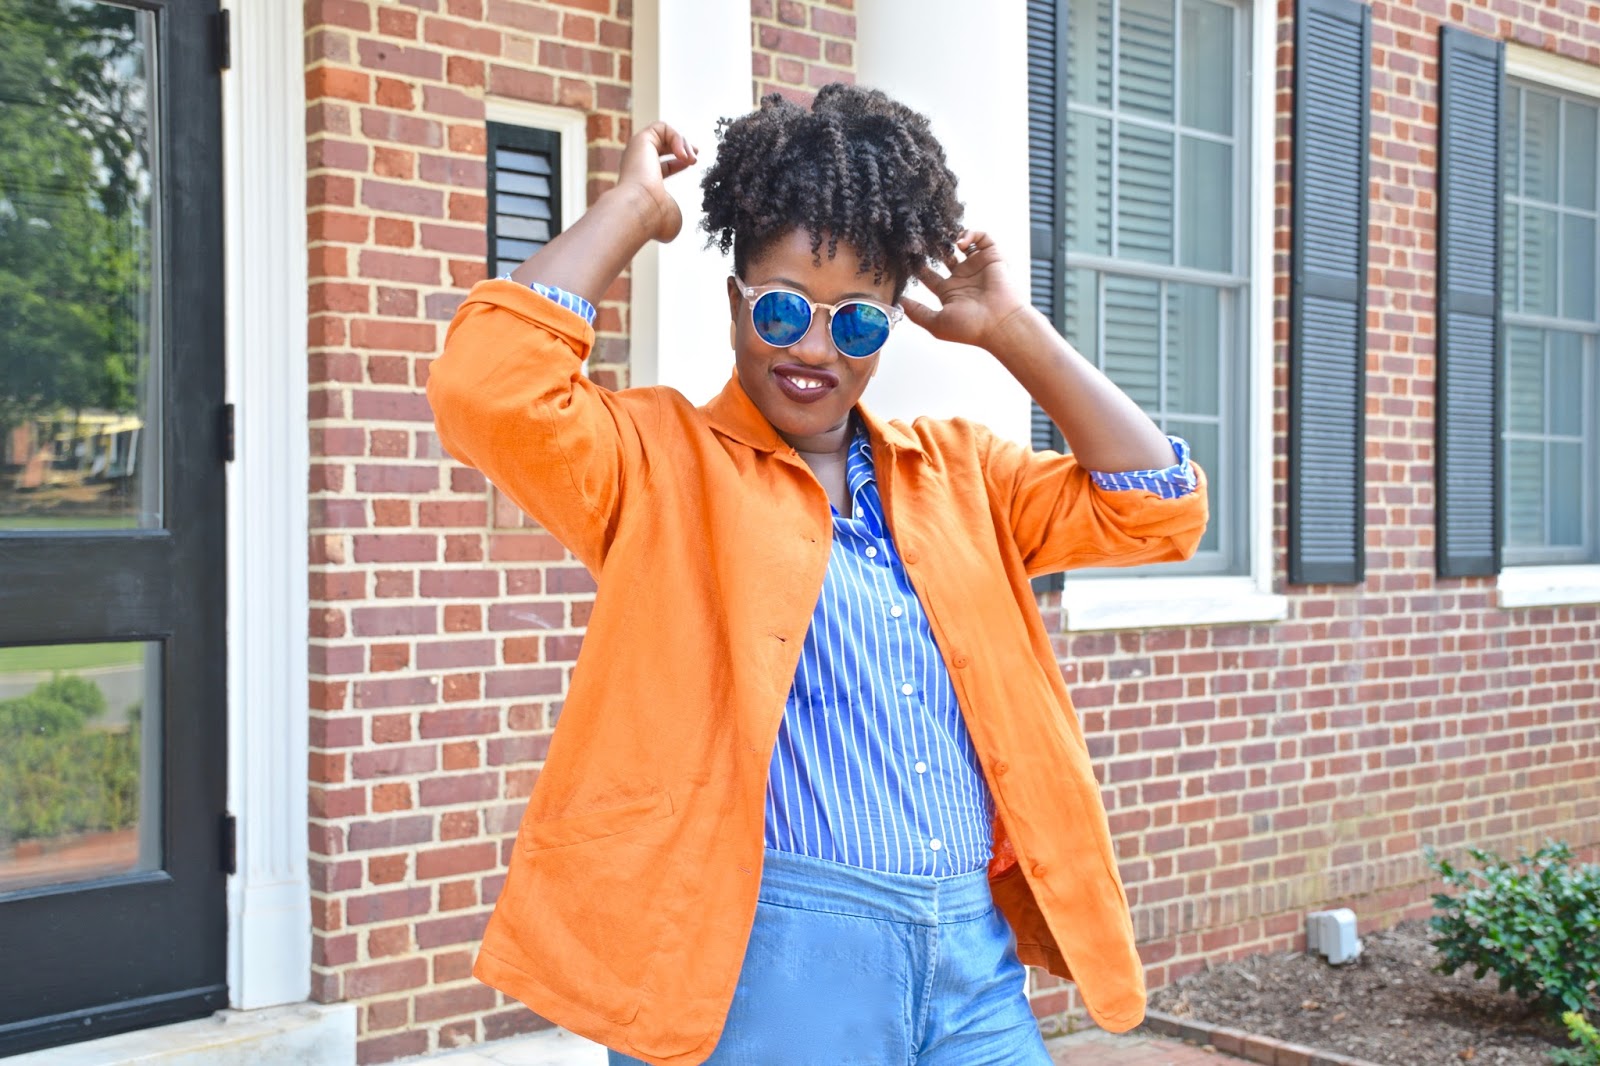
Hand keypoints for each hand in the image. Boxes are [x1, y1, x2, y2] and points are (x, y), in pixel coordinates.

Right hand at [616, 121, 698, 243]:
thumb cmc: (654, 219)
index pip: (661, 164)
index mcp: (642, 181)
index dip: (679, 161)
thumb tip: (672, 225)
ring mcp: (637, 151)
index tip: (692, 162)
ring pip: (662, 133)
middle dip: (683, 146)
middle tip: (695, 157)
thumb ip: (672, 215)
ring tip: (691, 159)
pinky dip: (677, 137)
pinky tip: (683, 155)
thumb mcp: (670, 217)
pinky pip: (662, 127)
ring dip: (683, 143)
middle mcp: (637, 164)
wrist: (641, 209)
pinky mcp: (640, 139)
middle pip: (661, 144)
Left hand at [899, 230, 1032, 351]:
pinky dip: (971, 234)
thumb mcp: (936, 323)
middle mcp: (962, 278)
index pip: (928, 275)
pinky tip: (960, 243)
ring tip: (941, 239)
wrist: (1000, 323)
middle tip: (920, 241)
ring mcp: (976, 267)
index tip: (906, 258)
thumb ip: (917, 312)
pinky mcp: (992, 257)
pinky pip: (982, 238)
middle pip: (943, 256)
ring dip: (950, 239)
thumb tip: (897, 302)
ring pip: (961, 244)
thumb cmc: (971, 328)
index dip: (917, 266)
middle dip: (932, 248)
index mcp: (949, 292)